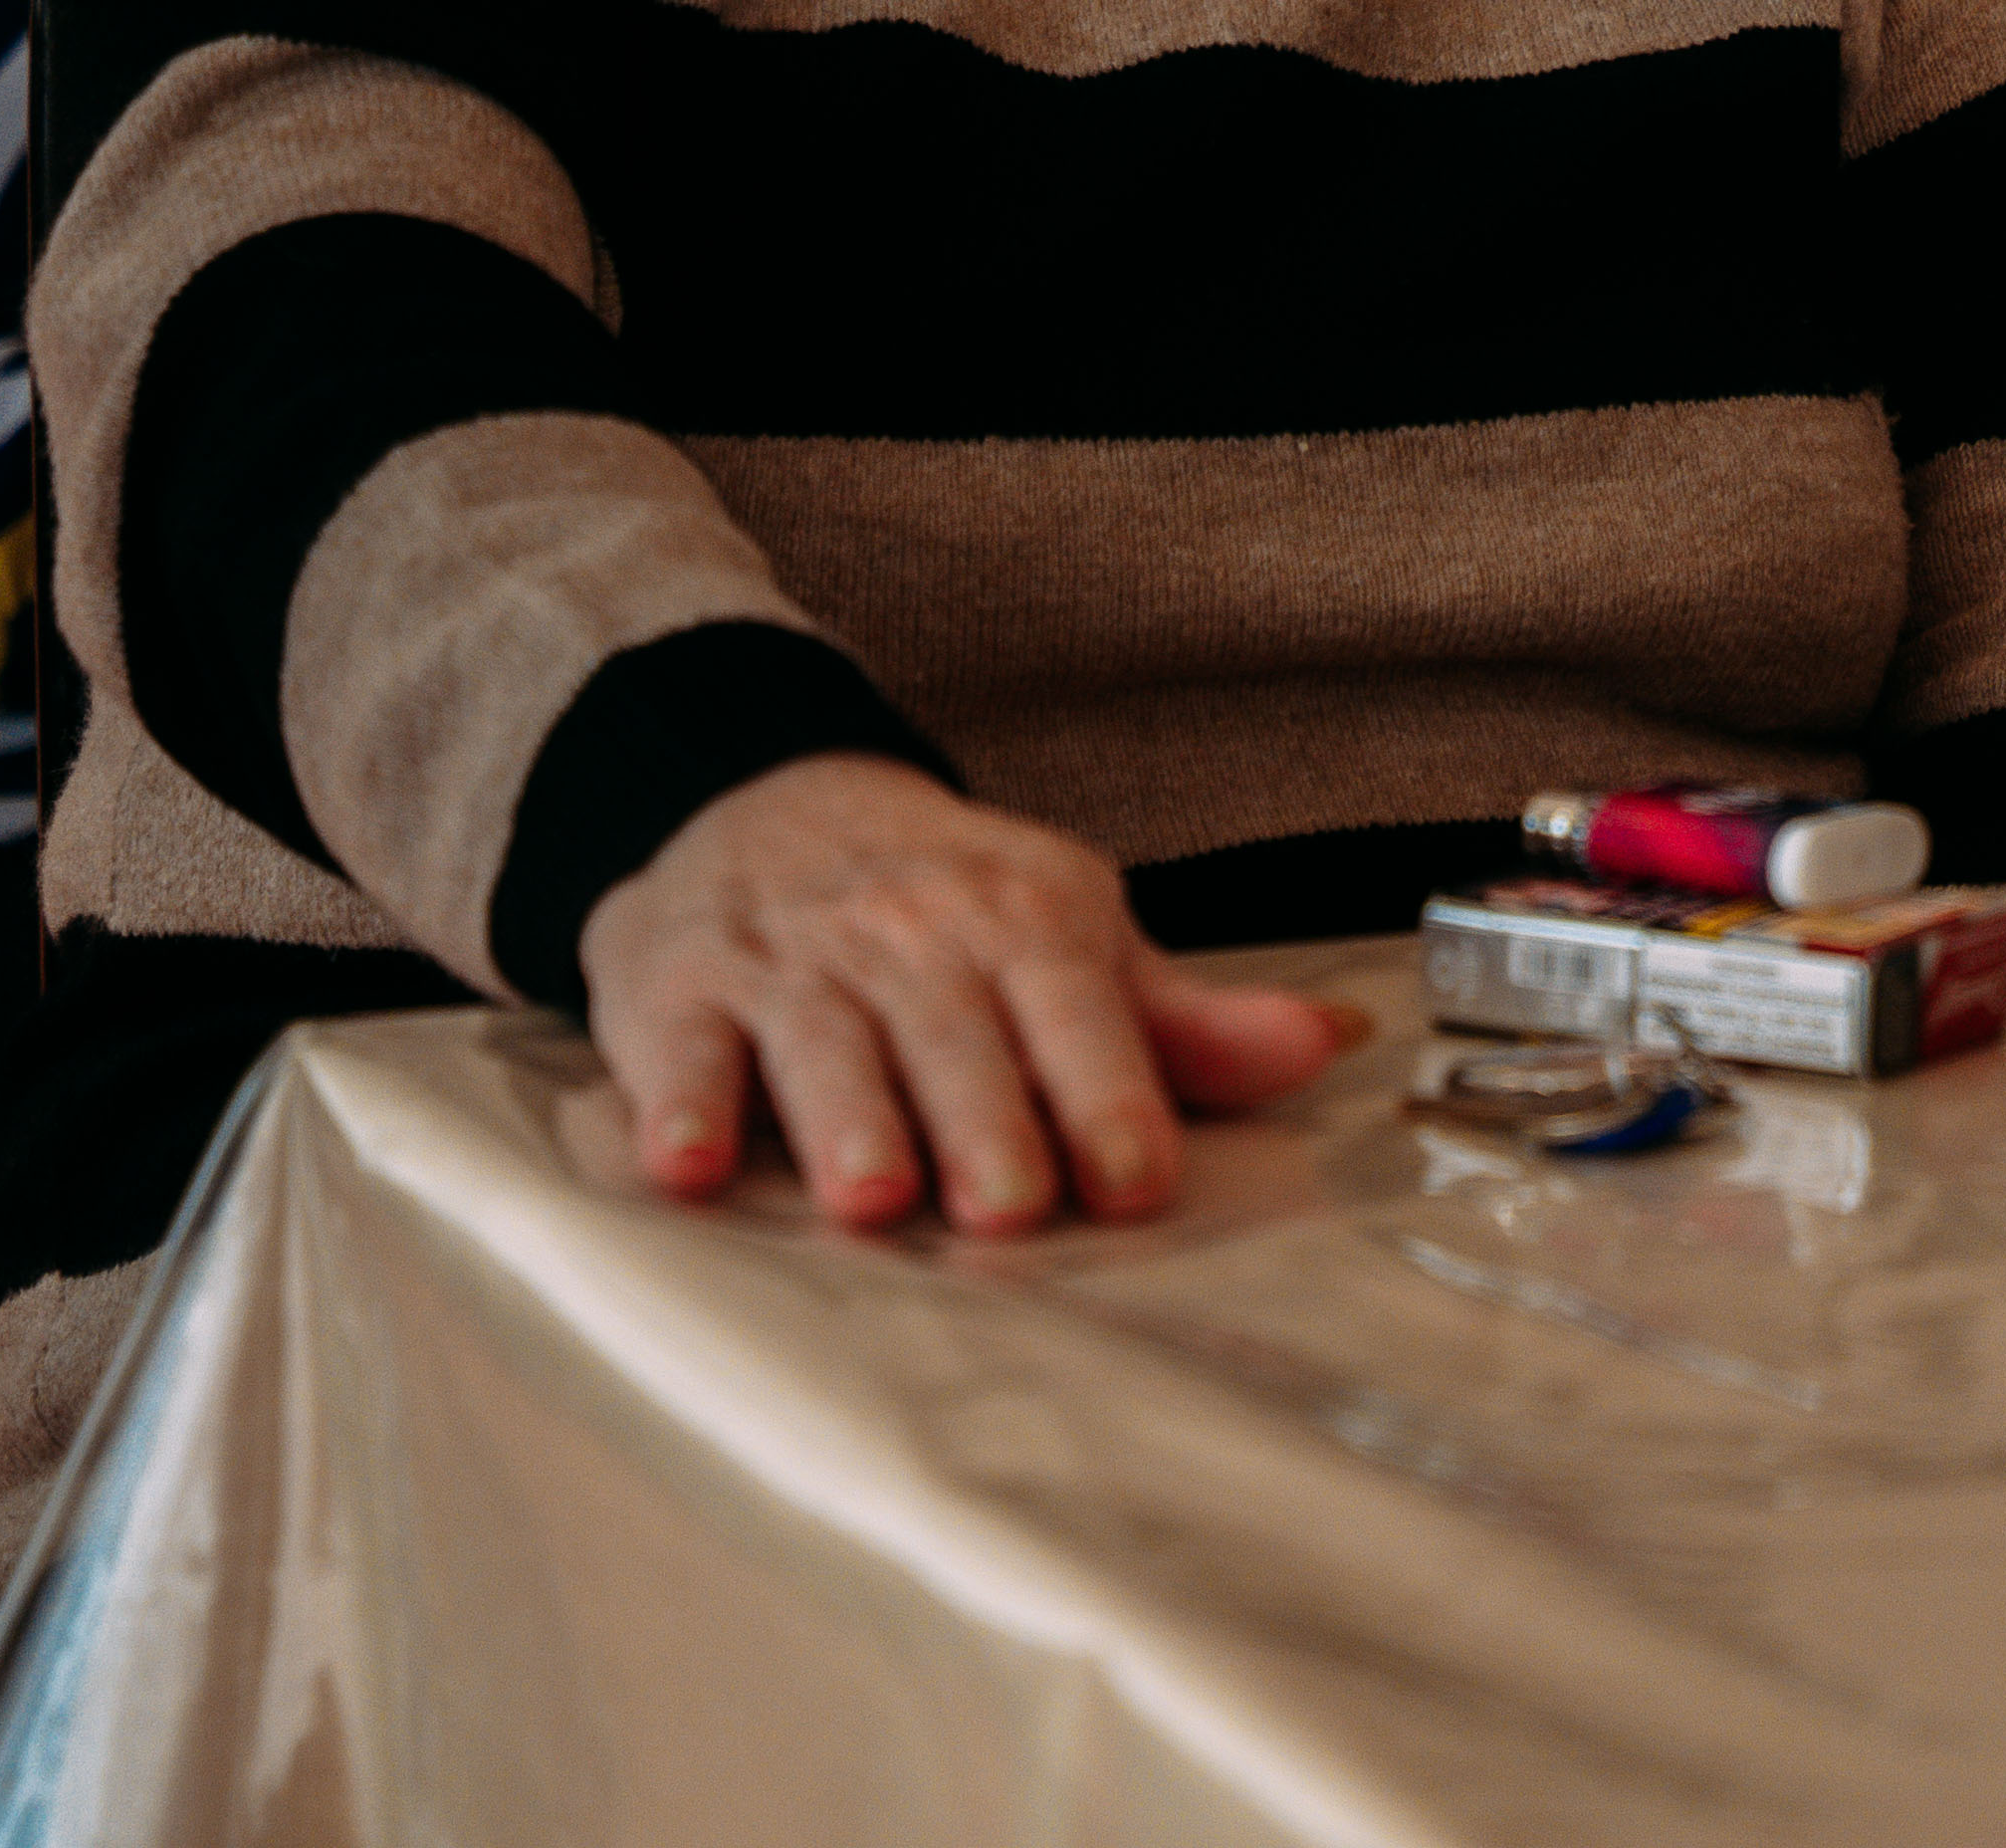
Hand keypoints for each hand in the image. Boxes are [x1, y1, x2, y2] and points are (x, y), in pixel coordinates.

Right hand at [576, 753, 1351, 1236]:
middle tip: (1009, 1208)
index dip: (1108, 1092)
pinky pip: (680, 1050)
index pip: (1075, 1008)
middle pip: (951, 1036)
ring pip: (822, 1043)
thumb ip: (1186, 1019)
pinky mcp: (677, 988)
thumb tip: (1328, 1045)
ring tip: (870, 1195)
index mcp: (1023, 920)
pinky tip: (688, 1163)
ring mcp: (789, 961)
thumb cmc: (945, 907)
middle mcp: (908, 937)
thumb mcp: (1074, 936)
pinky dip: (681, 1104)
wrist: (762, 798)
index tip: (1136, 1179)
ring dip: (846, 1117)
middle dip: (984, 1120)